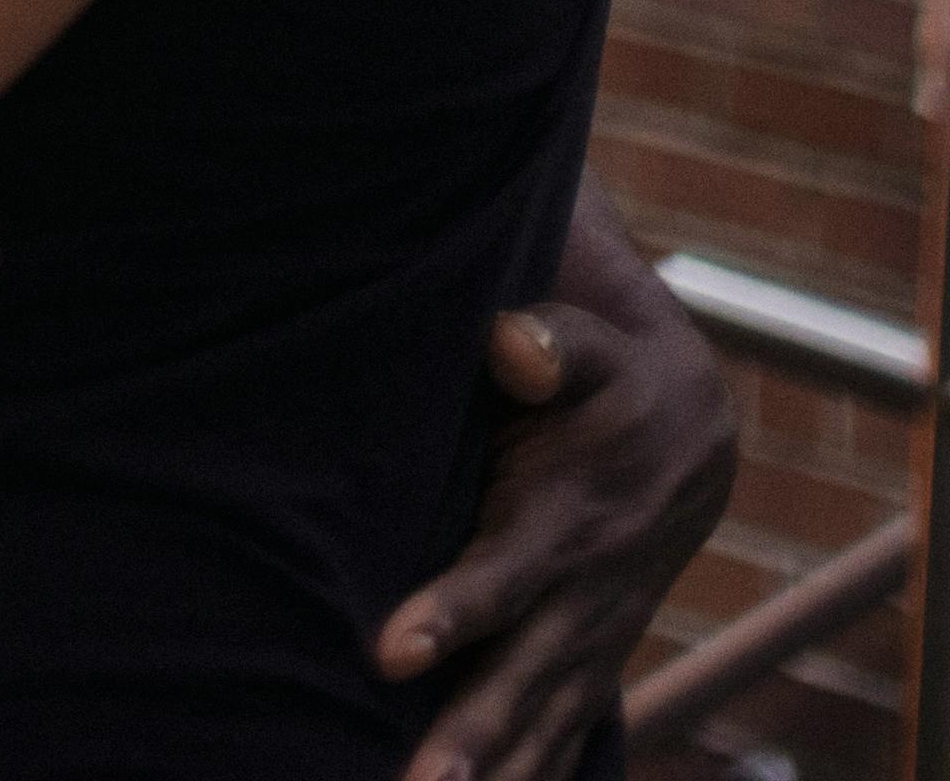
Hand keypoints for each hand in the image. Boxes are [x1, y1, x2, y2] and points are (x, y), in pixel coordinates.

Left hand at [375, 231, 737, 780]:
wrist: (691, 437)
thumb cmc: (612, 380)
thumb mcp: (589, 346)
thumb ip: (552, 342)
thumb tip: (512, 341)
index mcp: (567, 521)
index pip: (504, 577)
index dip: (452, 613)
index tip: (387, 649)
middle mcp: (582, 600)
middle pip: (519, 679)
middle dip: (467, 736)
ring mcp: (591, 645)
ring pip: (540, 727)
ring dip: (493, 774)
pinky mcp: (591, 668)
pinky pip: (562, 740)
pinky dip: (532, 778)